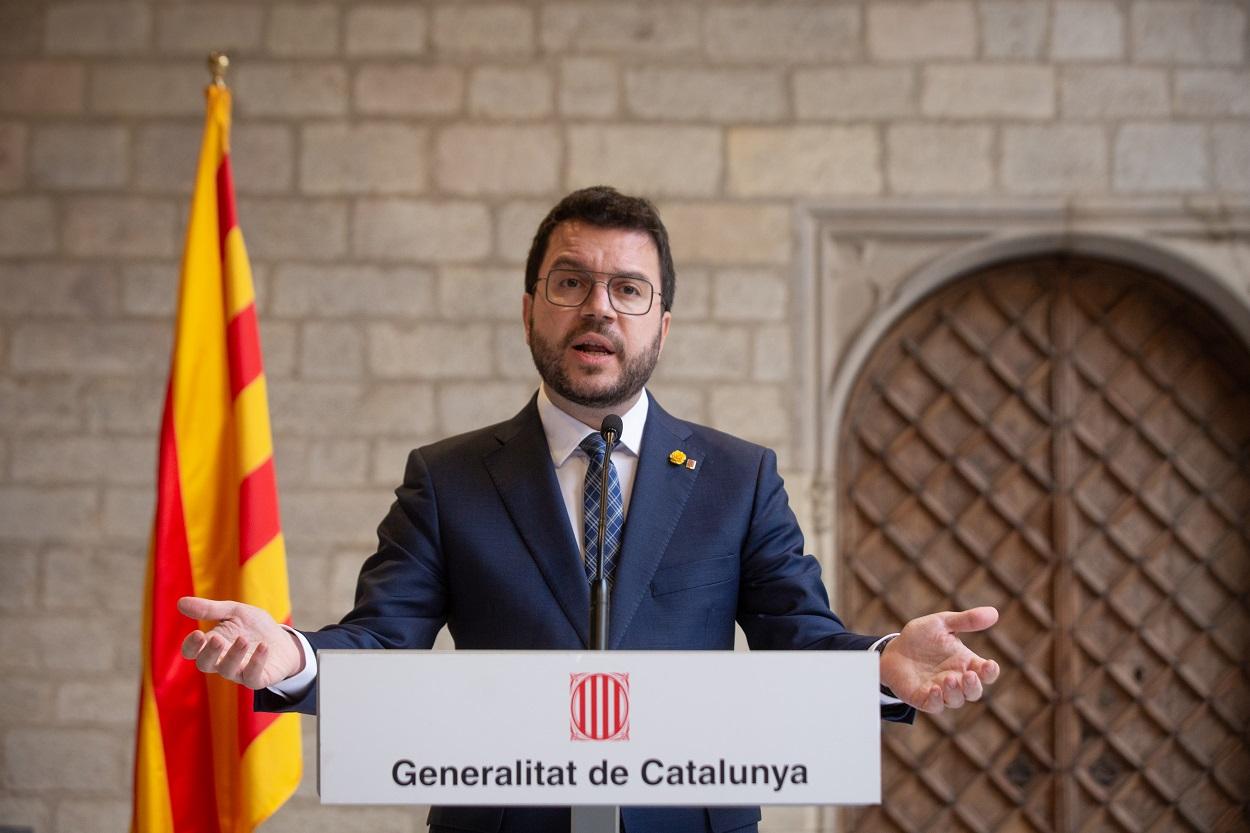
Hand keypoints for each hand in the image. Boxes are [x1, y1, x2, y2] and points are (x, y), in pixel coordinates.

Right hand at [178, 596, 304, 689]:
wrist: (283, 640)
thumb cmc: (254, 627)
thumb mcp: (234, 612)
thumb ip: (210, 609)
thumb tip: (180, 602)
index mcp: (212, 645)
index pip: (192, 652)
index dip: (191, 646)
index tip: (198, 634)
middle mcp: (221, 661)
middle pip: (205, 664)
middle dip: (209, 652)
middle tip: (217, 639)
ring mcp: (239, 672)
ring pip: (228, 670)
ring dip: (234, 655)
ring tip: (242, 639)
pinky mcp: (258, 679)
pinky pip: (253, 677)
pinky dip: (257, 662)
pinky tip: (263, 647)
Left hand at [879, 606, 999, 713]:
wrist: (893, 649)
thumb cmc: (921, 637)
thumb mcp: (942, 623)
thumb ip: (966, 620)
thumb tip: (994, 612)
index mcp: (966, 663)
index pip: (986, 673)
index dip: (990, 671)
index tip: (989, 664)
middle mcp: (957, 680)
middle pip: (974, 692)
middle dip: (974, 686)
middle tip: (969, 675)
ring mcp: (941, 691)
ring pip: (956, 700)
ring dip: (955, 692)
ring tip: (949, 678)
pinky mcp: (923, 699)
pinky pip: (934, 706)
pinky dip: (937, 700)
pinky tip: (934, 689)